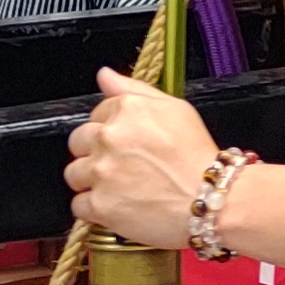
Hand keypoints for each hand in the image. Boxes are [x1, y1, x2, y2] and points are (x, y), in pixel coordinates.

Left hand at [64, 68, 215, 246]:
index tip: (125, 143)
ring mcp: (101, 172)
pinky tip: (116, 207)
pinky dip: (94, 209)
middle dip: (94, 153)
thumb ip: (132, 88)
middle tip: (120, 166)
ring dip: (90, 182)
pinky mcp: (100, 205)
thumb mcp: (175, 109)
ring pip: (74, 174)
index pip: (95, 114)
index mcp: (126, 109)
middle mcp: (108, 137)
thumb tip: (104, 75)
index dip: (109, 130)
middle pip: (78, 143)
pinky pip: (79, 205)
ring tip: (119, 189)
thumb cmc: (198, 156)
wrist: (211, 199)